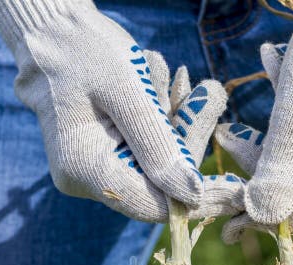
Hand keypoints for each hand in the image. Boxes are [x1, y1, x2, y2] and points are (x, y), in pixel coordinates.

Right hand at [0, 0, 242, 220]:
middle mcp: (87, 179)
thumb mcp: (128, 92)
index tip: (240, 189)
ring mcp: (97, 168)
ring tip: (183, 79)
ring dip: (179, 123)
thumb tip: (192, 195)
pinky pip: (149, 148)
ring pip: (159, 163)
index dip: (200, 199)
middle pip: (161, 183)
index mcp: (85, 170)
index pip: (154, 205)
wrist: (51, 30)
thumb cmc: (84, 51)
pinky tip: (168, 83)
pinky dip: (166, 119)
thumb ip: (158, 145)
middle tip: (210, 93)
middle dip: (190, 141)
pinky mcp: (108, 153)